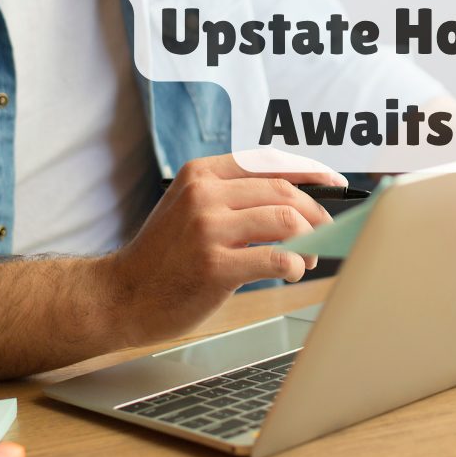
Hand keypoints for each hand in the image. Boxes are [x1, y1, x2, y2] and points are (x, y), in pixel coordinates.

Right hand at [107, 152, 345, 346]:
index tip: (334, 183)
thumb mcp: (191, 207)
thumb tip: (298, 197)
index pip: (269, 161)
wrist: (121, 295)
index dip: (309, 170)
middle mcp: (204, 194)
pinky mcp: (213, 265)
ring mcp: (208, 228)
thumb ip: (234, 195)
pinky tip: (293, 271)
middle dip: (315, 211)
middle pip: (283, 190)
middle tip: (326, 230)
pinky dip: (296, 264)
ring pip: (285, 219)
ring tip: (309, 257)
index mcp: (202, 173)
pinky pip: (276, 257)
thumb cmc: (164, 256)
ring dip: (309, 240)